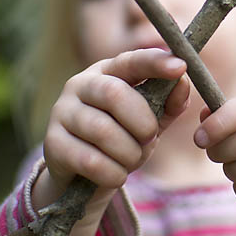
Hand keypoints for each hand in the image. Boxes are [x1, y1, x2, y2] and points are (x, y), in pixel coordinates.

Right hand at [43, 49, 189, 195]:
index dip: (155, 62)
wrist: (84, 175)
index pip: (131, 60)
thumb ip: (168, 102)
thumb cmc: (123, 137)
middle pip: (114, 94)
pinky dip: (113, 173)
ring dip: (128, 153)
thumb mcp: (150, 119)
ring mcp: (62, 111)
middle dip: (142, 121)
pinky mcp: (52, 143)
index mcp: (107, 71)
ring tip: (132, 160)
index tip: (180, 67)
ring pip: (102, 130)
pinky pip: (89, 160)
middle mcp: (80, 84)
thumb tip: (183, 82)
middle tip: (150, 138)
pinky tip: (116, 175)